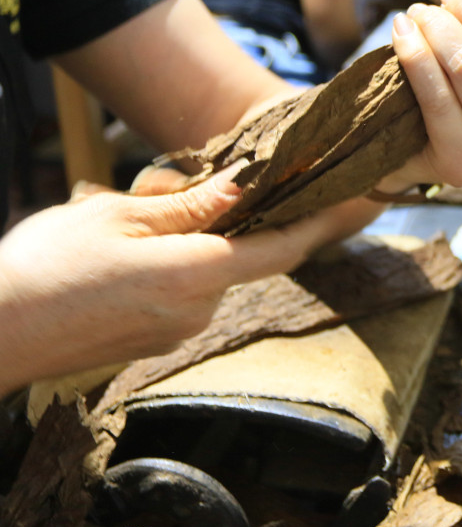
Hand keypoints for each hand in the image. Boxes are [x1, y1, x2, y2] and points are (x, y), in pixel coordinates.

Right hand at [0, 164, 338, 394]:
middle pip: (243, 255)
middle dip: (231, 220)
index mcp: (195, 275)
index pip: (281, 248)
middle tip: (185, 188)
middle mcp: (198, 310)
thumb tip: (244, 187)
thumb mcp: (118, 217)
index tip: (350, 201)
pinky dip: (177, 266)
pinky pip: (186, 293)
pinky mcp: (157, 340)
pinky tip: (128, 253)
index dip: (319, 224)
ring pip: (211, 273)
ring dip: (195, 243)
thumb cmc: (45, 267)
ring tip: (136, 219)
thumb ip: (189, 206)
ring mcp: (178, 331)